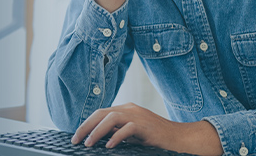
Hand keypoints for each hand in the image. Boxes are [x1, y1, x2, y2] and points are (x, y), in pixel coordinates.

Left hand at [70, 103, 222, 155]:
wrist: (179, 138)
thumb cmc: (156, 137)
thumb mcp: (133, 134)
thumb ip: (118, 132)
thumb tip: (99, 139)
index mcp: (126, 109)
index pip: (101, 113)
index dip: (87, 124)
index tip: (76, 136)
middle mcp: (130, 109)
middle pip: (102, 113)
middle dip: (86, 126)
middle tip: (76, 139)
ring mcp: (138, 115)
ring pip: (111, 117)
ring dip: (97, 131)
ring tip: (88, 143)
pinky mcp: (146, 125)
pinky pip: (128, 128)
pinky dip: (117, 136)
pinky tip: (109, 145)